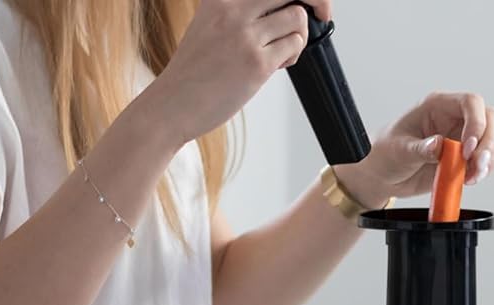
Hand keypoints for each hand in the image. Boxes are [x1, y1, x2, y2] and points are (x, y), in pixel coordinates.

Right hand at [149, 0, 317, 142]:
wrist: (171, 106)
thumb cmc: (193, 72)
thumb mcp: (209, 25)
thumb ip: (241, 12)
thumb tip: (287, 8)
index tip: (308, 0)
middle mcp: (232, 9)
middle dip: (315, 0)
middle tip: (322, 14)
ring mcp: (245, 36)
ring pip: (298, 17)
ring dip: (299, 35)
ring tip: (283, 51)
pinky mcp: (256, 64)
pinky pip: (294, 46)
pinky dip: (293, 54)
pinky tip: (278, 65)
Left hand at [332, 92, 493, 208]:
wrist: (382, 176)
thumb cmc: (385, 154)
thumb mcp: (398, 151)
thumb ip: (420, 149)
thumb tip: (439, 145)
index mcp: (437, 106)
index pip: (470, 102)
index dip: (476, 123)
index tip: (467, 149)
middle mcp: (454, 117)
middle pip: (490, 118)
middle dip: (489, 143)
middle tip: (476, 166)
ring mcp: (462, 136)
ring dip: (490, 159)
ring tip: (472, 177)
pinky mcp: (464, 156)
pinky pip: (487, 158)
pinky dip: (484, 170)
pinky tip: (469, 180)